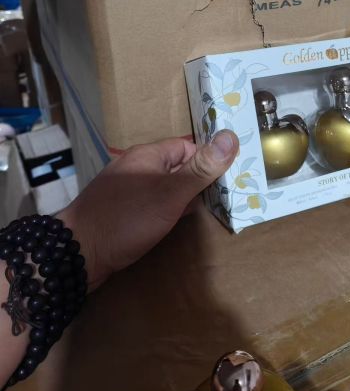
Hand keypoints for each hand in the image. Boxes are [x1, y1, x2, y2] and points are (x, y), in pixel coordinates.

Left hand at [59, 130, 237, 290]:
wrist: (77, 254)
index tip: (230, 177)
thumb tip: (231, 136)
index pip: (187, 147)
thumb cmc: (127, 218)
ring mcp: (127, 191)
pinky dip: (168, 210)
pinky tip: (178, 223)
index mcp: (147, 155)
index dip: (208, 160)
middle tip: (227, 196)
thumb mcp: (170, 193)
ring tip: (210, 210)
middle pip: (177, 166)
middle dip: (199, 180)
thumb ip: (201, 169)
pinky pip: (153, 204)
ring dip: (184, 197)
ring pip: (165, 187)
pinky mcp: (122, 212)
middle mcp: (136, 168)